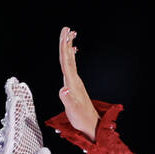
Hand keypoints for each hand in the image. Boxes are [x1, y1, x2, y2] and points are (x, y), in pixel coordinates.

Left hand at [0, 77, 50, 153]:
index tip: (14, 98)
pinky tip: (23, 97)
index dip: (14, 110)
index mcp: (11, 148)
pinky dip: (24, 107)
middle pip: (12, 115)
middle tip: (12, 82)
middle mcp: (12, 140)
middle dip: (12, 99)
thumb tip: (44, 152)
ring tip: (18, 84)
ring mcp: (17, 137)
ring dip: (17, 99)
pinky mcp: (23, 137)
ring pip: (16, 115)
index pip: (13, 125)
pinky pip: (23, 119)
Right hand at [58, 26, 98, 141]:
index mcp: (72, 84)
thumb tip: (63, 90)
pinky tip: (72, 55)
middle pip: (69, 58)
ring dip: (69, 48)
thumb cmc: (81, 119)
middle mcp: (75, 81)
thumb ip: (67, 100)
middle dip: (67, 43)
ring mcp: (76, 83)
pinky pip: (72, 68)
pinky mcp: (75, 87)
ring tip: (70, 36)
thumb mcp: (72, 110)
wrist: (91, 125)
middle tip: (67, 29)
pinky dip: (71, 59)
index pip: (67, 62)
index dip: (64, 48)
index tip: (64, 35)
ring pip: (71, 61)